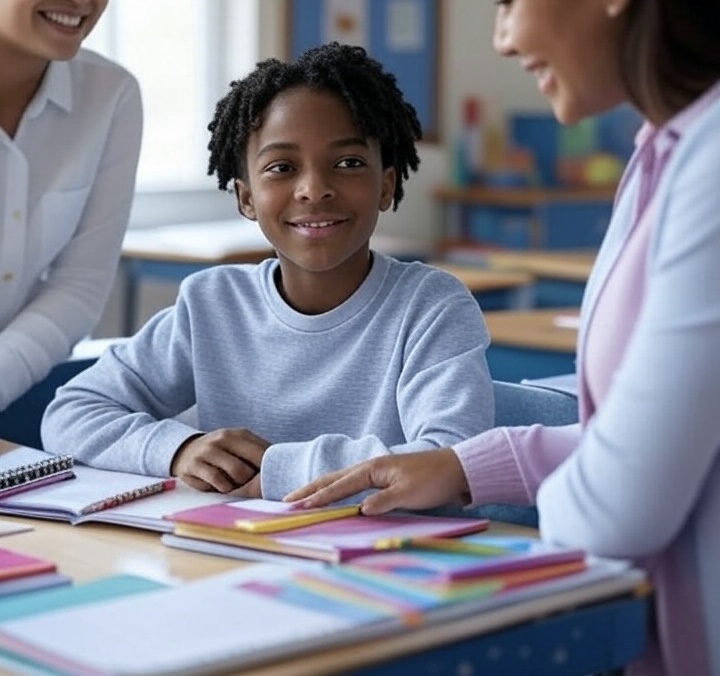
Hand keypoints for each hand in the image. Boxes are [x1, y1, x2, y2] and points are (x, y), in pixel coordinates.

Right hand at [170, 428, 269, 492]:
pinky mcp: (194, 465)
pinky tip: (222, 487)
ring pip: (235, 473)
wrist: (185, 450)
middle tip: (253, 486)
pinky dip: (223, 488)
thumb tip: (283, 464)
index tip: (273, 478)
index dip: (269, 468)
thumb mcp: (238, 446)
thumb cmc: (221, 452)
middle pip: (249, 465)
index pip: (262, 451)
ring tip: (237, 486)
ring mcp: (207, 451)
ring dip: (239, 485)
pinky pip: (217, 481)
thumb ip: (257, 452)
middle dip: (253, 480)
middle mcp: (222, 439)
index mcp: (238, 434)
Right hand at [284, 449, 470, 514]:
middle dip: (309, 490)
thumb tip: (360, 510)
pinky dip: (336, 491)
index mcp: (373, 468)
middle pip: (333, 479)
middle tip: (286, 500)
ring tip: (300, 499)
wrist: (456, 469)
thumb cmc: (433, 479)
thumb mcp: (409, 493)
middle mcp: (370, 468)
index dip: (319, 497)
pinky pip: (351, 486)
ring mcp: (375, 473)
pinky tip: (331, 498)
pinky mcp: (382, 480)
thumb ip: (384, 502)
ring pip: (340, 482)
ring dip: (319, 490)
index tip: (298, 506)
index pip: (340, 485)